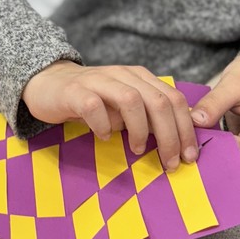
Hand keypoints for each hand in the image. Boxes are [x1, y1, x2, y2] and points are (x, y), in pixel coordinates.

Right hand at [22, 60, 198, 171]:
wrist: (49, 84)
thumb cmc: (93, 100)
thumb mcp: (125, 105)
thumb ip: (148, 116)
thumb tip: (178, 143)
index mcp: (140, 77)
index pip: (173, 98)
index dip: (185, 128)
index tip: (190, 156)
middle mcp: (123, 75)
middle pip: (158, 101)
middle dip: (170, 135)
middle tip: (171, 163)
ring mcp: (99, 80)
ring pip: (131, 99)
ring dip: (139, 129)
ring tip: (137, 150)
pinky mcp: (75, 91)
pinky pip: (94, 106)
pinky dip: (103, 124)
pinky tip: (103, 137)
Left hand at [189, 50, 239, 180]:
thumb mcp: (232, 82)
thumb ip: (213, 103)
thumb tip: (195, 122)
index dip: (218, 152)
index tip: (193, 148)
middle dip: (219, 165)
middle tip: (190, 159)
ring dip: (222, 168)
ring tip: (198, 160)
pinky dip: (227, 164)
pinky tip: (209, 157)